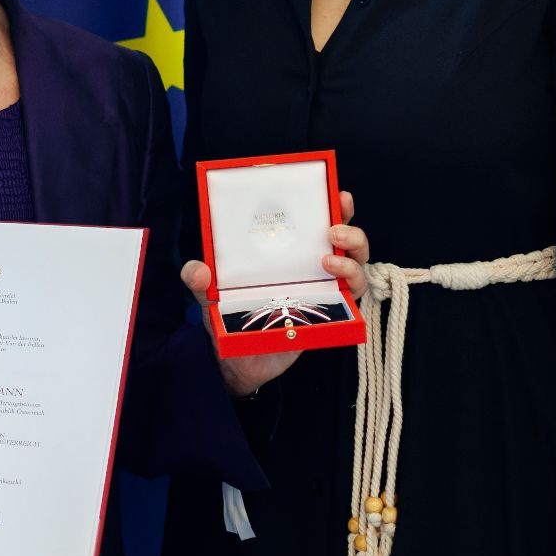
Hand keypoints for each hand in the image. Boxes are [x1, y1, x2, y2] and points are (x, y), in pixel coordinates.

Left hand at [186, 191, 369, 397]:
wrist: (237, 362)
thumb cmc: (228, 317)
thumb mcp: (209, 294)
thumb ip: (199, 279)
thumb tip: (198, 271)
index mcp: (288, 252)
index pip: (316, 221)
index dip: (332, 206)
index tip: (337, 193)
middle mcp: (312, 267)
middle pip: (346, 241)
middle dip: (350, 228)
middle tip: (333, 229)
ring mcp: (325, 291)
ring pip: (357, 267)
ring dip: (351, 260)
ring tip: (329, 260)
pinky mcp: (331, 315)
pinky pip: (355, 298)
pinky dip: (353, 285)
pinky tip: (338, 284)